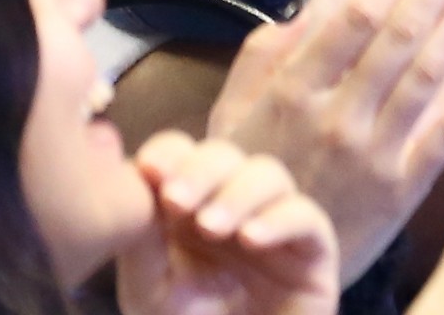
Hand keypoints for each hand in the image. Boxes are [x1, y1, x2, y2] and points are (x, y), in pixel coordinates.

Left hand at [119, 133, 339, 314]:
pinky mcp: (314, 252)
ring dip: (236, 193)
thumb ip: (141, 240)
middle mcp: (234, 204)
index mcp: (191, 204)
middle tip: (175, 200)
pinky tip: (251, 239)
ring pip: (268, 174)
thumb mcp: (150, 289)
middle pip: (224, 155)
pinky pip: (307, 217)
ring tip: (211, 227)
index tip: (148, 171)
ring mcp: (276, 224)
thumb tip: (129, 178)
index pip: (182, 154)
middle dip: (199, 171)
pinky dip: (279, 220)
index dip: (167, 154)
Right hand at [209, 0, 443, 275]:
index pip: (353, 11)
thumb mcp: (238, 99)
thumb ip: (274, 45)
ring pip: (427, 71)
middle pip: (398, 31)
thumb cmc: (248, 170)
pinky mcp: (401, 189)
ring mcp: (370, 153)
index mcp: (291, 86)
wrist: (257, 262)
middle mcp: (332, 115)